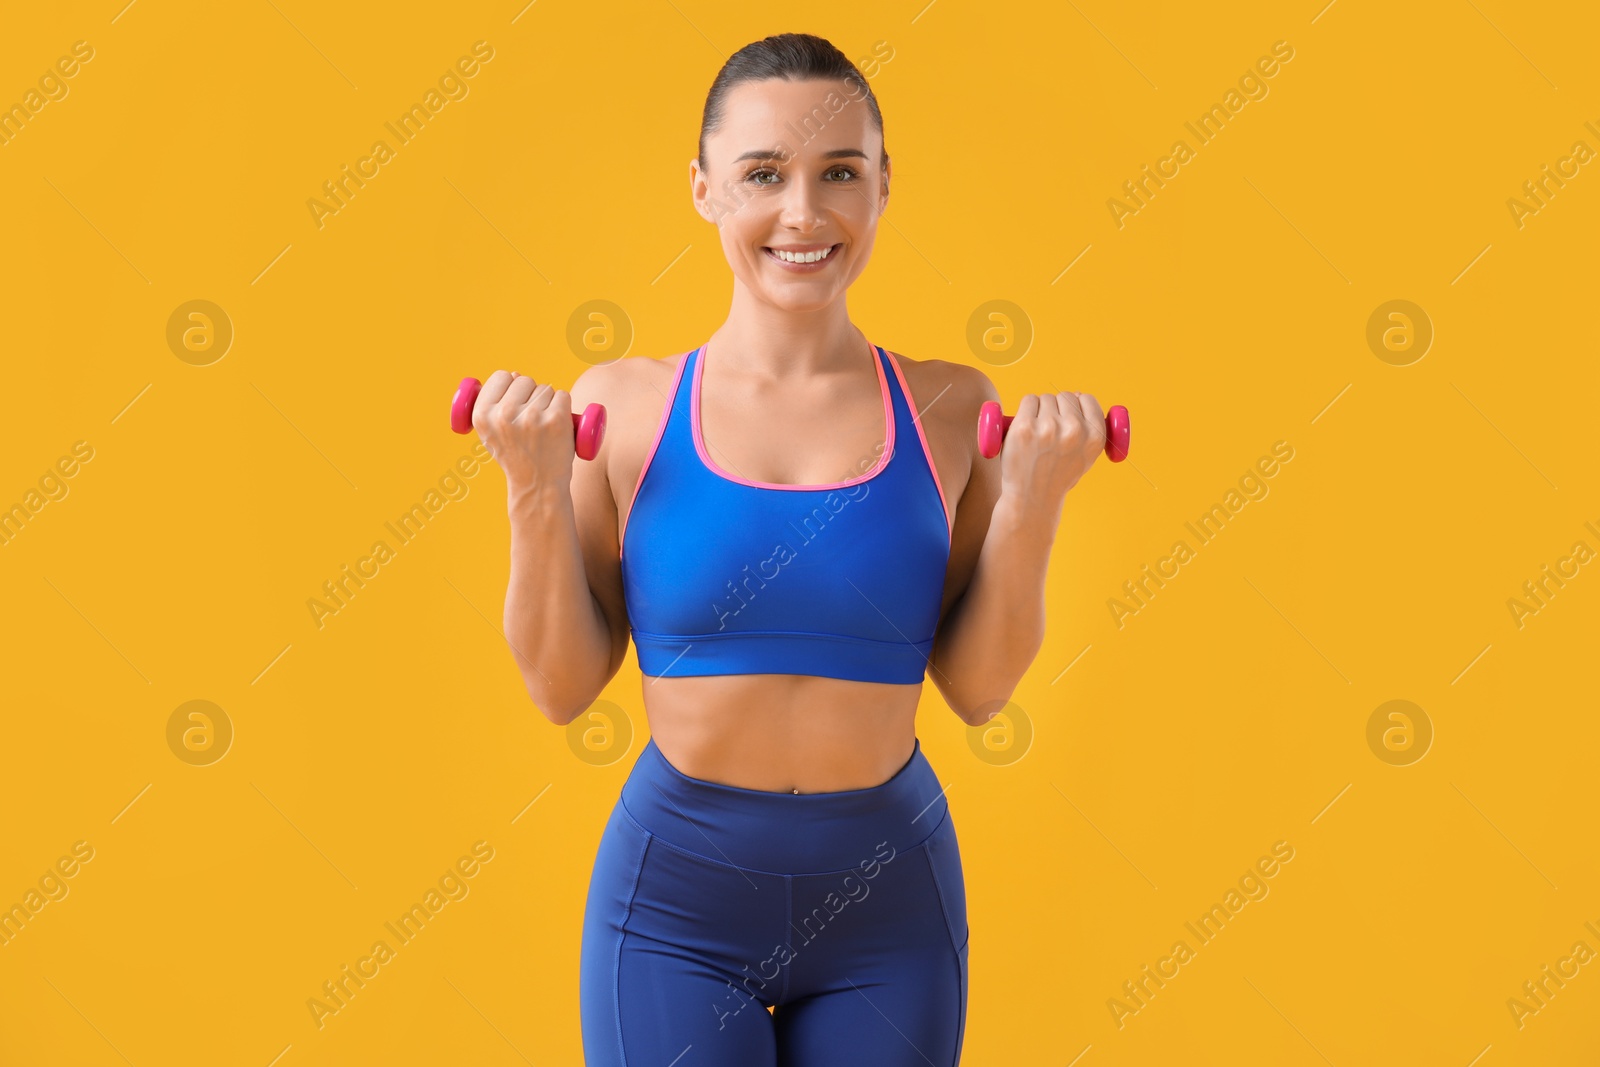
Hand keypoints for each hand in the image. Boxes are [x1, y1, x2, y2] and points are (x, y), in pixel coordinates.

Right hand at [472, 370, 576, 494]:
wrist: (538, 486)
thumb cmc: (517, 456)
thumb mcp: (492, 433)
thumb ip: (496, 404)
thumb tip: (515, 374)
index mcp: (482, 415)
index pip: (500, 376)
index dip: (510, 386)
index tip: (515, 401)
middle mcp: (504, 414)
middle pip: (525, 379)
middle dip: (531, 395)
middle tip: (531, 421)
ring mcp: (530, 417)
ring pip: (546, 388)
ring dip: (548, 403)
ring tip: (543, 428)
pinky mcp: (556, 420)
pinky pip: (563, 395)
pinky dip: (564, 407)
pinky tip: (558, 425)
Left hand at [998, 391, 1106, 507]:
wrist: (1032, 498)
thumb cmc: (1058, 475)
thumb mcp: (1087, 456)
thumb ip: (1089, 429)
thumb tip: (1079, 396)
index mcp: (1095, 437)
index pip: (1087, 399)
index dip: (1077, 404)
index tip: (1068, 414)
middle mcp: (1074, 430)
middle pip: (1064, 396)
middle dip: (1056, 408)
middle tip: (1049, 430)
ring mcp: (1048, 428)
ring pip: (1045, 398)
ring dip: (1039, 409)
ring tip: (1037, 434)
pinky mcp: (1024, 427)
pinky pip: (1028, 400)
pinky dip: (1025, 410)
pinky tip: (1025, 428)